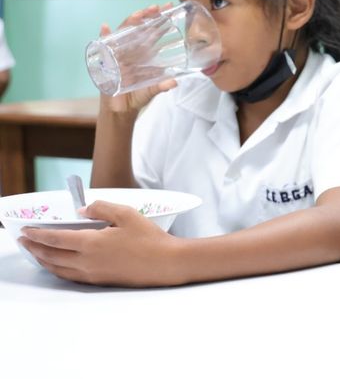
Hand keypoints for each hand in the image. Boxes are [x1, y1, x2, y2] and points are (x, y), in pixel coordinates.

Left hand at [19, 200, 182, 286]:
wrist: (166, 263)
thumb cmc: (149, 238)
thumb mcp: (126, 214)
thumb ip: (101, 208)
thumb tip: (82, 211)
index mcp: (91, 243)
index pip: (55, 239)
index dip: (38, 234)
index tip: (26, 230)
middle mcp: (87, 261)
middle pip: (51, 256)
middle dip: (34, 248)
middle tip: (23, 241)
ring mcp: (93, 273)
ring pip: (58, 269)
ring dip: (43, 260)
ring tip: (36, 253)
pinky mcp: (100, 281)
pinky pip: (70, 276)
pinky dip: (57, 270)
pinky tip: (59, 265)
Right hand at [99, 4, 177, 113]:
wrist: (121, 110)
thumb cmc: (137, 96)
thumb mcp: (152, 90)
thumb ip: (161, 86)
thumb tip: (174, 82)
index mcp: (143, 54)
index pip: (152, 32)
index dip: (159, 20)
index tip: (169, 9)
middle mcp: (131, 51)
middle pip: (138, 28)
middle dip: (147, 16)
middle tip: (157, 7)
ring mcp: (118, 54)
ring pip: (123, 33)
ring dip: (129, 22)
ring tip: (138, 15)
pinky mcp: (106, 61)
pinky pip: (103, 46)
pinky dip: (103, 36)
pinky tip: (105, 28)